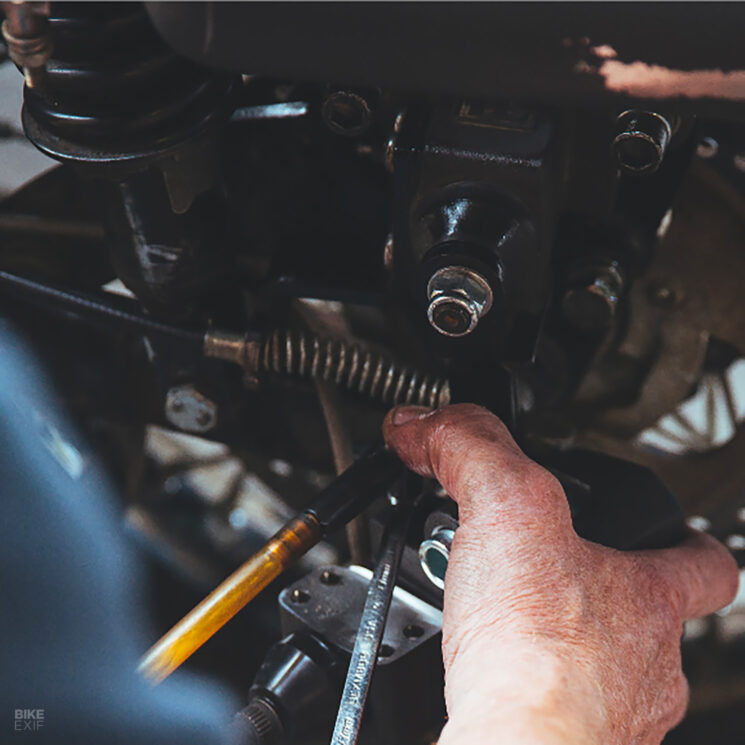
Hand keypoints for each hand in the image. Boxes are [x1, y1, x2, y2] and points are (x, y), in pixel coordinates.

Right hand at [383, 404, 738, 744]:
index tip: (671, 527)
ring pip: (598, 667)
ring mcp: (611, 717)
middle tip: (543, 566)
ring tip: (502, 615)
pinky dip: (525, 683)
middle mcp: (644, 665)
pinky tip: (487, 671)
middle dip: (593, 583)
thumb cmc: (537, 652)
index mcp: (646, 597)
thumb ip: (469, 449)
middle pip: (643, 616)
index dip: (687, 537)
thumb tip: (423, 422)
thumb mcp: (506, 508)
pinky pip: (555, 707)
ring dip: (556, 636)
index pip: (703, 562)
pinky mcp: (567, 744)